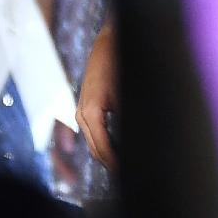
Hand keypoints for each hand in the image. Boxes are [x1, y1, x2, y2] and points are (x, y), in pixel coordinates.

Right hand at [75, 26, 117, 167]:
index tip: (129, 175)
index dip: (116, 164)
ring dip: (107, 154)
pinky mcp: (85, 106)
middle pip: (96, 149)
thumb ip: (127, 119)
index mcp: (91, 113)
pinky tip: (117, 148)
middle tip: (129, 175)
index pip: (103, 149)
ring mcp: (81, 110)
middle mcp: (82, 114)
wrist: (110, 42)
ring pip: (93, 142)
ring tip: (124, 166)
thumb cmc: (120, 65)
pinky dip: (103, 142)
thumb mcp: (126, 95)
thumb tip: (136, 143)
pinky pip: (93, 131)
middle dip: (111, 163)